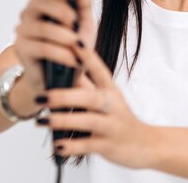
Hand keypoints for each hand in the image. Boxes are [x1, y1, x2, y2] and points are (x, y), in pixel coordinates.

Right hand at [12, 0, 96, 93]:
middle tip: (77, 24)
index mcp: (43, 3)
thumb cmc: (74, 48)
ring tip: (79, 46)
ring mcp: (23, 32)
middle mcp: (29, 14)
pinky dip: (62, 53)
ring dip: (64, 36)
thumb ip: (84, 6)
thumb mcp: (85, 25)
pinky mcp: (22, 51)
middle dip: (62, 11)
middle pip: (38, 2)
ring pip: (41, 27)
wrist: (64, 79)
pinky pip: (41, 47)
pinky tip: (74, 60)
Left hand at [35, 37, 156, 169]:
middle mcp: (113, 106)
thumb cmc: (120, 120)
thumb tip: (65, 69)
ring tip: (42, 121)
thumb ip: (88, 86)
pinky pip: (88, 145)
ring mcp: (112, 126)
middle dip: (65, 96)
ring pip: (88, 121)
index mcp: (111, 91)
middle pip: (90, 97)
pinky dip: (72, 146)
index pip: (100, 70)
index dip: (88, 57)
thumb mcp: (109, 99)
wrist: (146, 144)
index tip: (75, 42)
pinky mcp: (109, 145)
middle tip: (41, 96)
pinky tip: (56, 145)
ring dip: (64, 120)